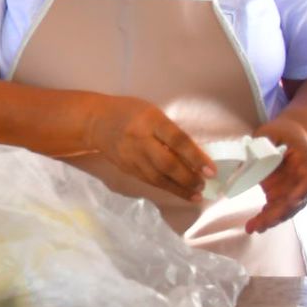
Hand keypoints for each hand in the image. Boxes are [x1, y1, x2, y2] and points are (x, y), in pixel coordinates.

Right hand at [86, 96, 211, 200]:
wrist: (95, 121)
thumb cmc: (130, 111)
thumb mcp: (152, 112)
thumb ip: (170, 130)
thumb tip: (195, 154)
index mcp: (150, 120)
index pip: (177, 140)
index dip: (196, 157)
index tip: (212, 171)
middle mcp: (140, 140)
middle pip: (167, 164)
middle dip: (188, 178)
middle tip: (204, 185)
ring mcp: (131, 156)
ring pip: (158, 178)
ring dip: (179, 189)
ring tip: (196, 195)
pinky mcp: (126, 168)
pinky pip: (149, 181)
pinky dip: (166, 188)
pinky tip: (179, 192)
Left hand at [246, 118, 306, 234]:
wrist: (291, 136)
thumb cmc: (282, 133)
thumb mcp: (270, 133)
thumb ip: (260, 145)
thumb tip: (243, 161)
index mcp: (306, 163)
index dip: (301, 191)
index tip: (292, 201)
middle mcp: (303, 181)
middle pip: (296, 200)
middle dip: (279, 214)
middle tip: (261, 224)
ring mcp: (293, 189)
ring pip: (286, 209)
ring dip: (271, 220)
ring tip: (253, 228)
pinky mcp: (282, 194)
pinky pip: (276, 208)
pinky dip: (266, 217)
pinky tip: (254, 225)